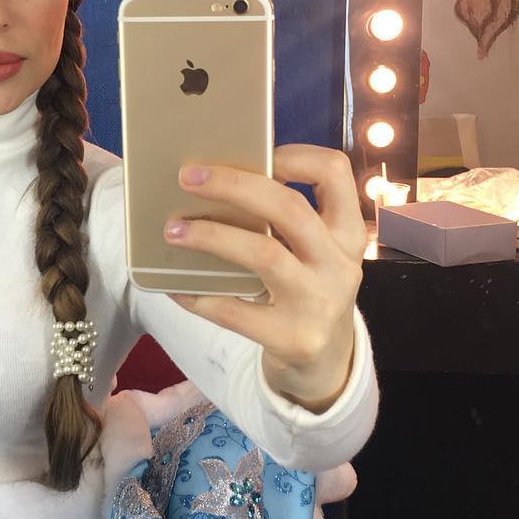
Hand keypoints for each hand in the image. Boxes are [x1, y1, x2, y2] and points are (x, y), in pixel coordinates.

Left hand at [162, 145, 367, 411]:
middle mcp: (339, 263)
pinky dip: (199, 296)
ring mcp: (320, 302)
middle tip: (188, 176)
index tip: (258, 153)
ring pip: (263, 255)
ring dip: (211, 236)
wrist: (325, 365)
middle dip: (235, 186)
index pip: (335, 172)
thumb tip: (212, 181)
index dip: (295, 154)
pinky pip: (235, 311)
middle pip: (290, 207)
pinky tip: (173, 287)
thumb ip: (284, 223)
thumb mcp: (312, 254)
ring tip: (172, 229)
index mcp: (345, 232)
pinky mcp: (294, 339)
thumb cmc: (305, 292)